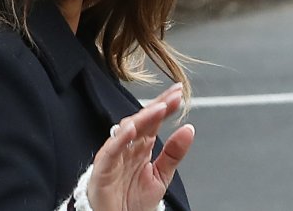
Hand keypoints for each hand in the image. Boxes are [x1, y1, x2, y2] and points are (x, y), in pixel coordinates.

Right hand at [87, 83, 194, 210]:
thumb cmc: (133, 200)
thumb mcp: (161, 175)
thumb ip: (174, 153)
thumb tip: (189, 129)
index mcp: (140, 147)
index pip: (153, 121)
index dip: (165, 106)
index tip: (178, 93)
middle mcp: (127, 147)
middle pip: (141, 121)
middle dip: (157, 106)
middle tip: (173, 94)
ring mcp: (115, 155)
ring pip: (127, 131)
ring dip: (142, 119)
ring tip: (159, 108)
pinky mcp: (103, 168)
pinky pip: (110, 151)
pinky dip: (119, 139)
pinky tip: (131, 129)